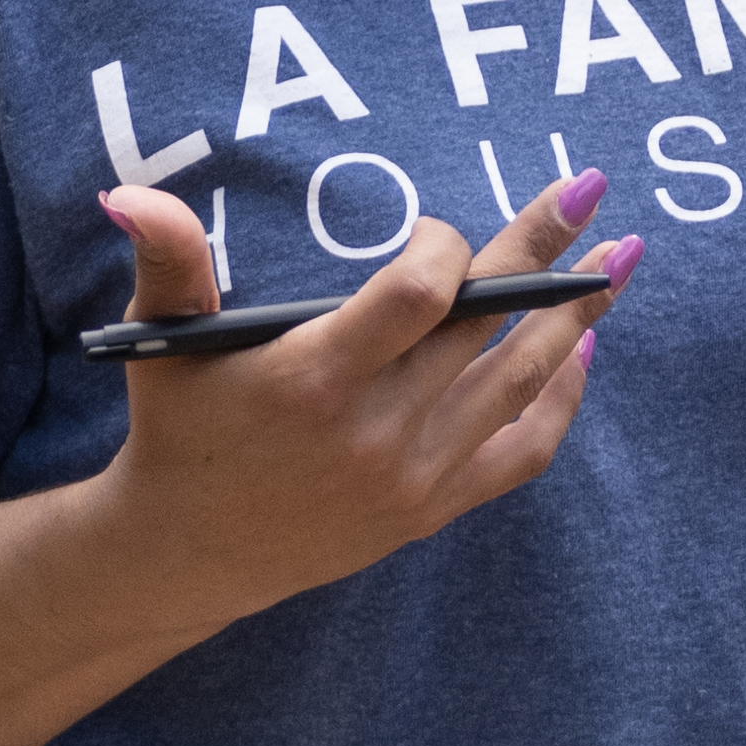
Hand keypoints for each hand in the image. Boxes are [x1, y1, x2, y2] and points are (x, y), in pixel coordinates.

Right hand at [89, 165, 634, 624]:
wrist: (186, 554)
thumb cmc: (178, 428)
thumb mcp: (161, 340)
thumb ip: (165, 259)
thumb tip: (128, 192)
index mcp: (314, 378)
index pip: (417, 295)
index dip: (445, 248)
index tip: (436, 227)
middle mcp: (374, 431)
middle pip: (484, 328)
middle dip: (542, 255)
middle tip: (587, 191)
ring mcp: (413, 475)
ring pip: (520, 384)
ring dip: (574, 320)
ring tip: (616, 262)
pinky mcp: (432, 508)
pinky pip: (522, 452)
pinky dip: (561, 402)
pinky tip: (581, 352)